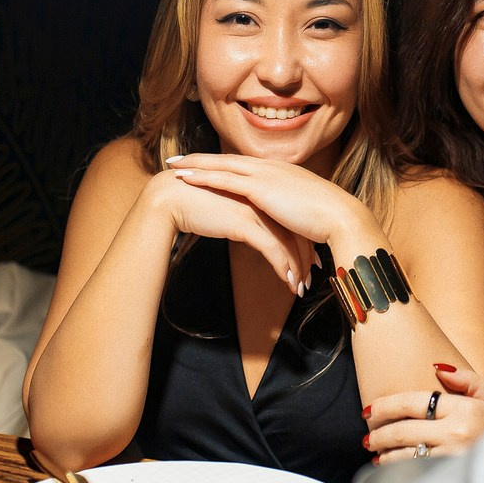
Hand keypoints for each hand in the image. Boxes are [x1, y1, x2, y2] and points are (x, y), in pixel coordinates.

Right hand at [143, 168, 316, 293]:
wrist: (172, 198)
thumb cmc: (196, 204)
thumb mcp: (229, 209)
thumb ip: (246, 217)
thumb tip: (255, 234)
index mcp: (262, 194)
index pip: (291, 221)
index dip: (303, 243)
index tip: (310, 262)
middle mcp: (263, 200)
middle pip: (295, 232)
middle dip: (305, 259)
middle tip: (309, 280)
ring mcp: (255, 210)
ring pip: (287, 242)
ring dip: (296, 269)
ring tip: (299, 288)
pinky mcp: (245, 222)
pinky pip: (272, 248)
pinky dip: (282, 266)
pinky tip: (286, 281)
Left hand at [166, 153, 380, 254]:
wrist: (340, 216)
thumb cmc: (327, 219)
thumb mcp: (304, 210)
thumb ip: (288, 210)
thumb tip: (281, 221)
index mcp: (281, 171)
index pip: (243, 164)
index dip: (220, 163)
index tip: (202, 163)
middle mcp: (270, 166)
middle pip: (227, 159)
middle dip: (200, 159)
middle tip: (177, 159)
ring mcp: (265, 174)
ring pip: (221, 165)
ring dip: (194, 165)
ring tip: (172, 165)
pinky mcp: (260, 188)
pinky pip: (224, 179)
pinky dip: (203, 176)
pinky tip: (185, 177)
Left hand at [364, 365, 483, 463]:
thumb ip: (468, 380)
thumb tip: (436, 368)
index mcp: (466, 410)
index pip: (413, 402)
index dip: (385, 406)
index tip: (368, 411)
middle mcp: (457, 436)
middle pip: (403, 431)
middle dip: (377, 433)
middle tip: (366, 436)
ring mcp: (454, 462)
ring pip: (405, 457)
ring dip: (384, 455)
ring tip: (376, 452)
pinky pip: (416, 477)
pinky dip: (398, 473)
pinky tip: (390, 470)